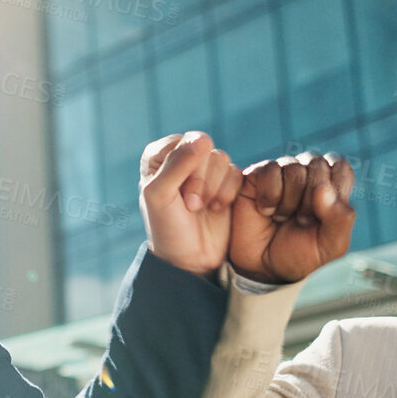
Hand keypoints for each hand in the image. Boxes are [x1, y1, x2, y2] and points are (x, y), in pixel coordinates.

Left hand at [139, 131, 240, 277]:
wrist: (190, 258)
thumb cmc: (167, 226)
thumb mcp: (159, 195)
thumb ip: (176, 164)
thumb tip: (203, 140)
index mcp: (159, 155)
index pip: (182, 142)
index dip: (183, 168)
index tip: (174, 193)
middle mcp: (183, 157)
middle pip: (204, 148)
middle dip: (200, 180)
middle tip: (191, 205)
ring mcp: (206, 169)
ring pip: (221, 159)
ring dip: (213, 188)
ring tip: (201, 208)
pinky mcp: (227, 181)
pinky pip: (236, 172)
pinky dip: (228, 192)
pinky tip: (217, 208)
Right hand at [229, 153, 355, 283]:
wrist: (263, 268)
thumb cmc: (300, 254)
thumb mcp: (331, 245)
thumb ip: (340, 218)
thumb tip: (323, 188)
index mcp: (331, 185)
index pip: (341, 167)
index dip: (333, 192)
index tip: (323, 217)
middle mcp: (307, 172)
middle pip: (318, 166)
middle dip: (310, 201)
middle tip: (300, 221)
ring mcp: (281, 171)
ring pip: (294, 169)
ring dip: (289, 202)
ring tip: (282, 218)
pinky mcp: (256, 174)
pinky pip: (269, 171)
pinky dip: (270, 196)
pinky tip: (266, 210)